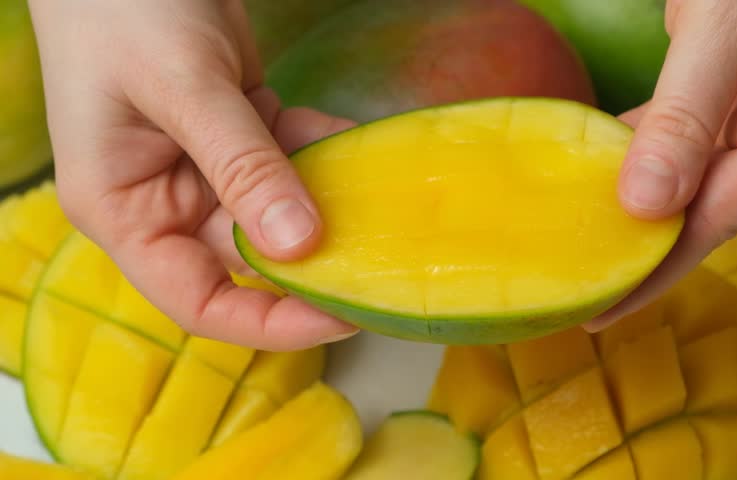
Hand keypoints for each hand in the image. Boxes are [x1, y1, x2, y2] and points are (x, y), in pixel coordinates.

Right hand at [28, 0, 359, 349]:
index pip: (197, 299)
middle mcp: (166, 201)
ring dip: (327, 202)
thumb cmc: (123, 11)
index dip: (266, 322)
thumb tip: (298, 242)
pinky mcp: (240, 134)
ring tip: (381, 202)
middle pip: (247, 260)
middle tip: (378, 259)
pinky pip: (290, 157)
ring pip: (278, 208)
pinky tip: (357, 139)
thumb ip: (241, 166)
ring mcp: (206, 168)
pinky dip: (323, 149)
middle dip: (312, 261)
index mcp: (125, 212)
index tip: (336, 316)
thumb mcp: (183, 88)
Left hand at [586, 0, 736, 329]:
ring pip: (692, 180)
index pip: (719, 219)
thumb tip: (645, 203)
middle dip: (642, 248)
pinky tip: (598, 171)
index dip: (658, 270)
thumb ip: (687, 113)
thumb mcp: (729, 22)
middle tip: (578, 285)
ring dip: (636, 207)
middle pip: (705, 210)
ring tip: (579, 241)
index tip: (602, 312)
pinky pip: (686, 143)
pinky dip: (641, 158)